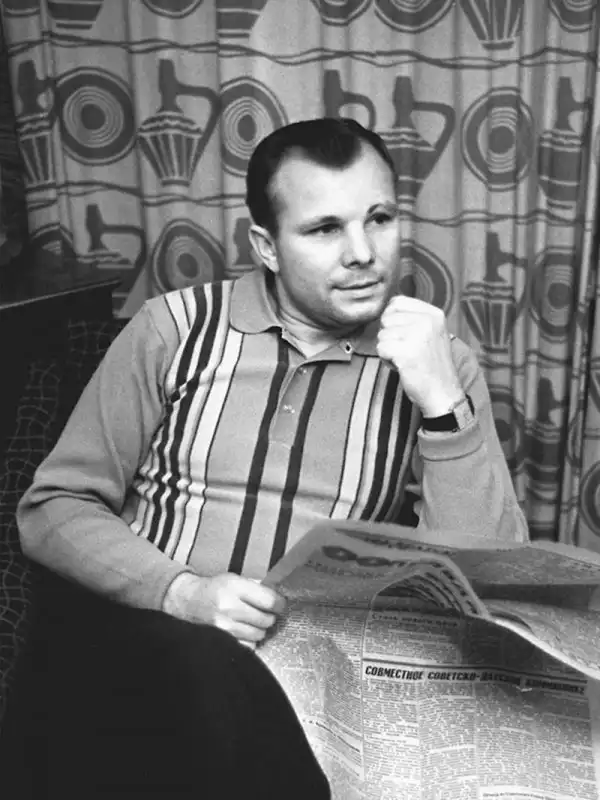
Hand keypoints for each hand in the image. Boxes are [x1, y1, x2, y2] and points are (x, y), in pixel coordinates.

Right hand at [170, 572, 285, 646]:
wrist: (189, 602)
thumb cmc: (214, 589)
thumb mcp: (235, 579)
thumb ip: (256, 588)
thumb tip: (280, 598)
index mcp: (235, 587)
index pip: (269, 600)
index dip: (280, 604)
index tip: (280, 605)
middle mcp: (229, 607)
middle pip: (266, 619)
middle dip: (269, 616)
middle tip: (265, 612)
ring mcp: (224, 626)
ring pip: (259, 634)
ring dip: (260, 629)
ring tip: (252, 621)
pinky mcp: (221, 640)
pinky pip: (248, 646)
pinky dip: (250, 640)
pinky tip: (244, 630)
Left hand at [376, 296, 463, 416]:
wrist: (443, 394)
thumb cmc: (432, 366)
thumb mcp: (431, 333)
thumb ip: (413, 318)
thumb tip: (387, 308)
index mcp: (434, 314)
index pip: (397, 301)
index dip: (392, 319)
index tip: (403, 334)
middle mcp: (427, 320)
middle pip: (387, 318)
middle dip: (390, 336)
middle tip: (407, 350)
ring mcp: (418, 335)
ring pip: (382, 334)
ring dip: (388, 349)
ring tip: (406, 359)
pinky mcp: (406, 351)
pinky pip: (381, 348)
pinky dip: (386, 360)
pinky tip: (402, 366)